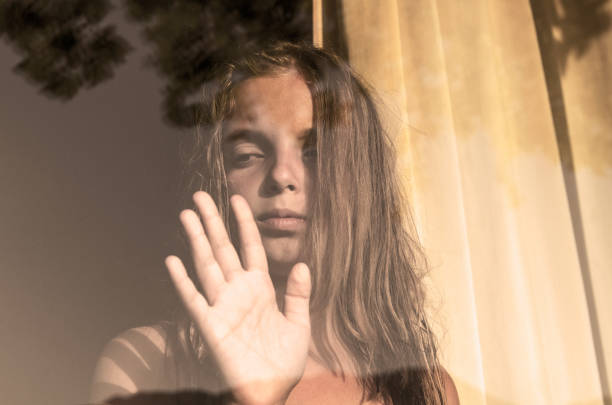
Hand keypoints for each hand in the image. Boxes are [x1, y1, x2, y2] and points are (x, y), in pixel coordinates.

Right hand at [165, 192, 311, 404]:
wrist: (270, 392)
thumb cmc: (283, 362)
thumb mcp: (299, 324)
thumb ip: (299, 294)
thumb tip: (304, 264)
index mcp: (260, 289)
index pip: (250, 247)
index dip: (243, 223)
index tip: (236, 199)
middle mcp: (239, 292)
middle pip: (223, 249)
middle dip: (212, 222)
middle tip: (200, 195)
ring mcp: (223, 306)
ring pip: (207, 265)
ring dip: (196, 240)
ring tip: (186, 214)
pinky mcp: (211, 326)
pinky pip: (194, 299)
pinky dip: (183, 281)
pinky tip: (173, 261)